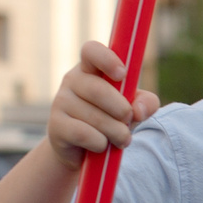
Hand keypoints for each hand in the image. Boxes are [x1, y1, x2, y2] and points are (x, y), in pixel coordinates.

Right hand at [47, 41, 161, 171]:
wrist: (83, 151)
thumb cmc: (111, 121)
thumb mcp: (133, 109)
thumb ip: (146, 103)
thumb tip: (139, 111)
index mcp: (90, 69)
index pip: (91, 51)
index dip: (107, 59)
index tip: (122, 75)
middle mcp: (71, 80)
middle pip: (98, 90)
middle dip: (122, 110)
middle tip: (129, 121)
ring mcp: (60, 102)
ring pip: (95, 117)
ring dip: (116, 132)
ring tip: (121, 138)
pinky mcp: (56, 125)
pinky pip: (84, 134)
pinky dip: (100, 143)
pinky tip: (101, 145)